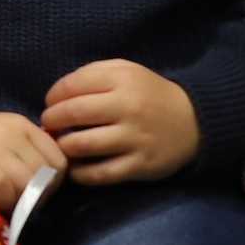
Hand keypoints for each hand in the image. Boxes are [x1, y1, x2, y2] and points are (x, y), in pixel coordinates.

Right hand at [0, 108, 65, 209]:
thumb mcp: (0, 137)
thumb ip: (24, 152)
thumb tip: (47, 183)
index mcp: (22, 125)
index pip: (59, 160)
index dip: (54, 182)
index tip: (37, 191)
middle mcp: (12, 134)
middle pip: (46, 177)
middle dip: (38, 196)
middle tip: (19, 202)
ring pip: (29, 186)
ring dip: (20, 202)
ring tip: (4, 202)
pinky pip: (6, 191)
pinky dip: (4, 203)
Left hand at [41, 59, 200, 184]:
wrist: (193, 121)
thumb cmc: (149, 94)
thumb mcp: (127, 71)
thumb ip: (92, 74)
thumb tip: (57, 94)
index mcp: (123, 80)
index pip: (72, 85)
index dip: (53, 96)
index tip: (51, 103)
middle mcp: (128, 107)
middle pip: (73, 113)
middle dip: (52, 120)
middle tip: (51, 125)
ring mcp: (134, 138)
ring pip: (82, 145)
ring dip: (62, 146)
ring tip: (62, 145)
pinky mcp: (140, 165)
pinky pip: (100, 173)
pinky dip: (80, 173)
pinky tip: (75, 168)